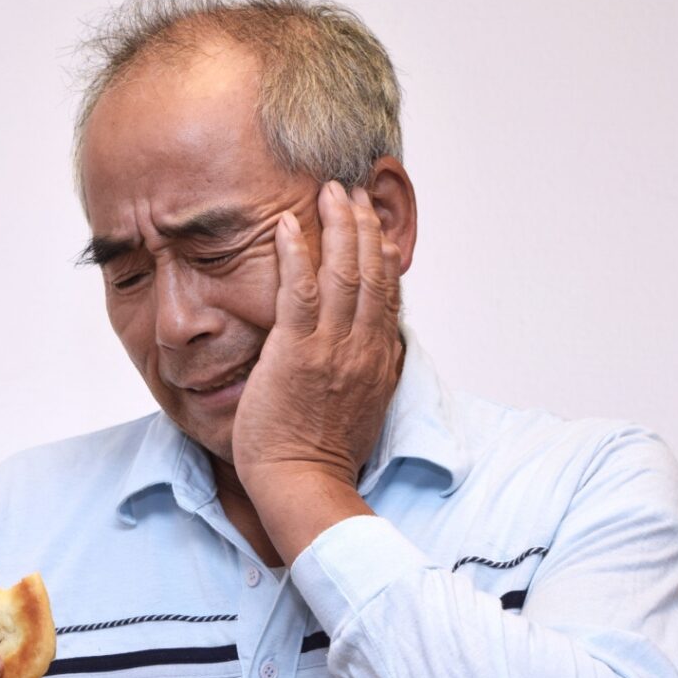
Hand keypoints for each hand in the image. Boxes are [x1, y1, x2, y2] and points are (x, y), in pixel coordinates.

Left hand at [231, 181, 402, 559]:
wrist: (303, 483)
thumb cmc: (324, 454)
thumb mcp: (365, 409)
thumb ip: (373, 372)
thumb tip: (384, 348)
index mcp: (378, 360)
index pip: (387, 295)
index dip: (383, 255)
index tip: (376, 228)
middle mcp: (362, 348)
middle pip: (372, 273)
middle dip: (364, 227)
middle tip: (352, 194)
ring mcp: (331, 349)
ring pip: (343, 274)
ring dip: (339, 227)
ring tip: (331, 193)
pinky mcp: (296, 354)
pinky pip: (299, 293)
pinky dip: (296, 256)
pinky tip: (290, 226)